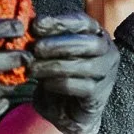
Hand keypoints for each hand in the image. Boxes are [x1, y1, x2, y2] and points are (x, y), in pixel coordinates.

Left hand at [27, 13, 119, 133]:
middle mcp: (107, 52)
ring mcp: (107, 74)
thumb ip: (45, 39)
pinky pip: (80, 87)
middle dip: (60, 44)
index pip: (82, 22)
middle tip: (36, 48)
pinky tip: (44, 84)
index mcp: (96, 35)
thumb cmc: (58, 75)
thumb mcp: (51, 54)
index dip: (60, 22)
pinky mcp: (99, 95)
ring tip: (33, 68)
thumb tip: (26, 24)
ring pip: (84, 66)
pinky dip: (59, 84)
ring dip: (54, 65)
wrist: (66, 111)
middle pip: (89, 43)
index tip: (36, 25)